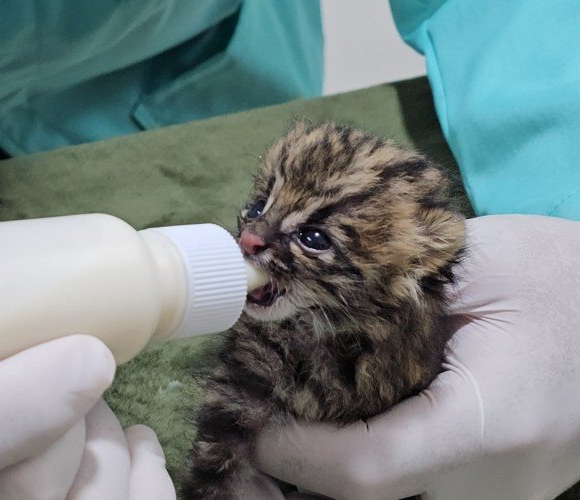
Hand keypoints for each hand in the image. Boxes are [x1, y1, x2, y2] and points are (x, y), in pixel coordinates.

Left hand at [252, 215, 579, 499]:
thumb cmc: (560, 275)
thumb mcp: (478, 261)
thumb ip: (389, 287)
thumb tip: (298, 302)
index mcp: (489, 422)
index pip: (365, 469)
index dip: (294, 452)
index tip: (255, 420)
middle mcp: (497, 484)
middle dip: (304, 471)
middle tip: (265, 420)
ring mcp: (505, 498)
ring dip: (336, 477)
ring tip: (299, 426)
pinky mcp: (501, 493)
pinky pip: (419, 494)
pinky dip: (374, 474)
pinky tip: (348, 430)